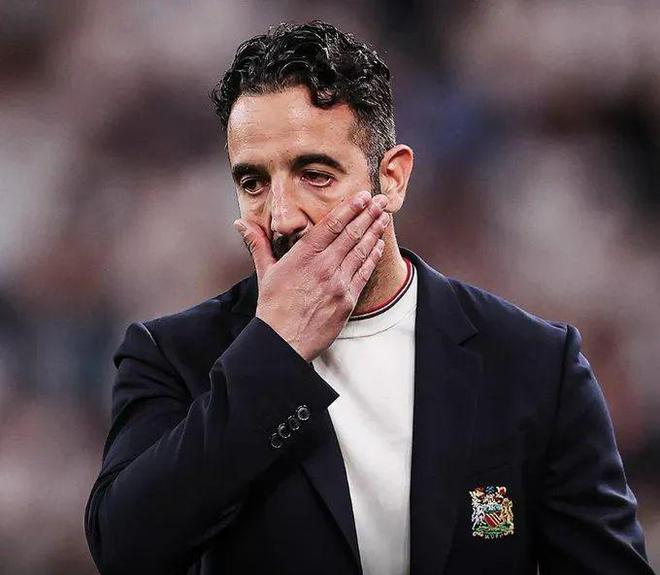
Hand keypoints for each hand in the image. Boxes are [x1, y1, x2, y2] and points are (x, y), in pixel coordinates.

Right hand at [234, 191, 389, 360]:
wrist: (282, 343)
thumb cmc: (272, 308)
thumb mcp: (265, 272)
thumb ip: (258, 244)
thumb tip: (240, 223)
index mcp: (303, 256)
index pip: (331, 225)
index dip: (350, 208)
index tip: (362, 197)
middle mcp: (323, 266)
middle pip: (351, 234)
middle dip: (368, 215)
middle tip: (380, 200)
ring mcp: (338, 283)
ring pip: (361, 251)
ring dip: (375, 232)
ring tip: (384, 217)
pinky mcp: (347, 300)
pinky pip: (364, 273)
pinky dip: (372, 257)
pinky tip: (379, 246)